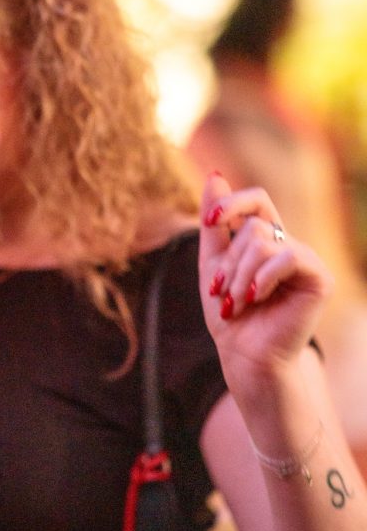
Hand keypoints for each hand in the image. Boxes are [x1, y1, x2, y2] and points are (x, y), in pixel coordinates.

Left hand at [198, 173, 332, 390]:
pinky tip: (257, 298)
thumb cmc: (229, 313)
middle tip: (223, 292)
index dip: (232, 203)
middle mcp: (289, 245)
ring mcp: (305, 260)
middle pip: (253, 224)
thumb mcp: (214, 262)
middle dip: (229, 261)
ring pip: (263, 240)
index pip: (256, 200)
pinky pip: (288, 256)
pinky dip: (262, 278)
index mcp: (266, 240)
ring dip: (240, 275)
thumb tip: (215, 174)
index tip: (210, 222)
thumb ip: (215, 222)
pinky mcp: (318, 278)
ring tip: (236, 303)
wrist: (245, 355)